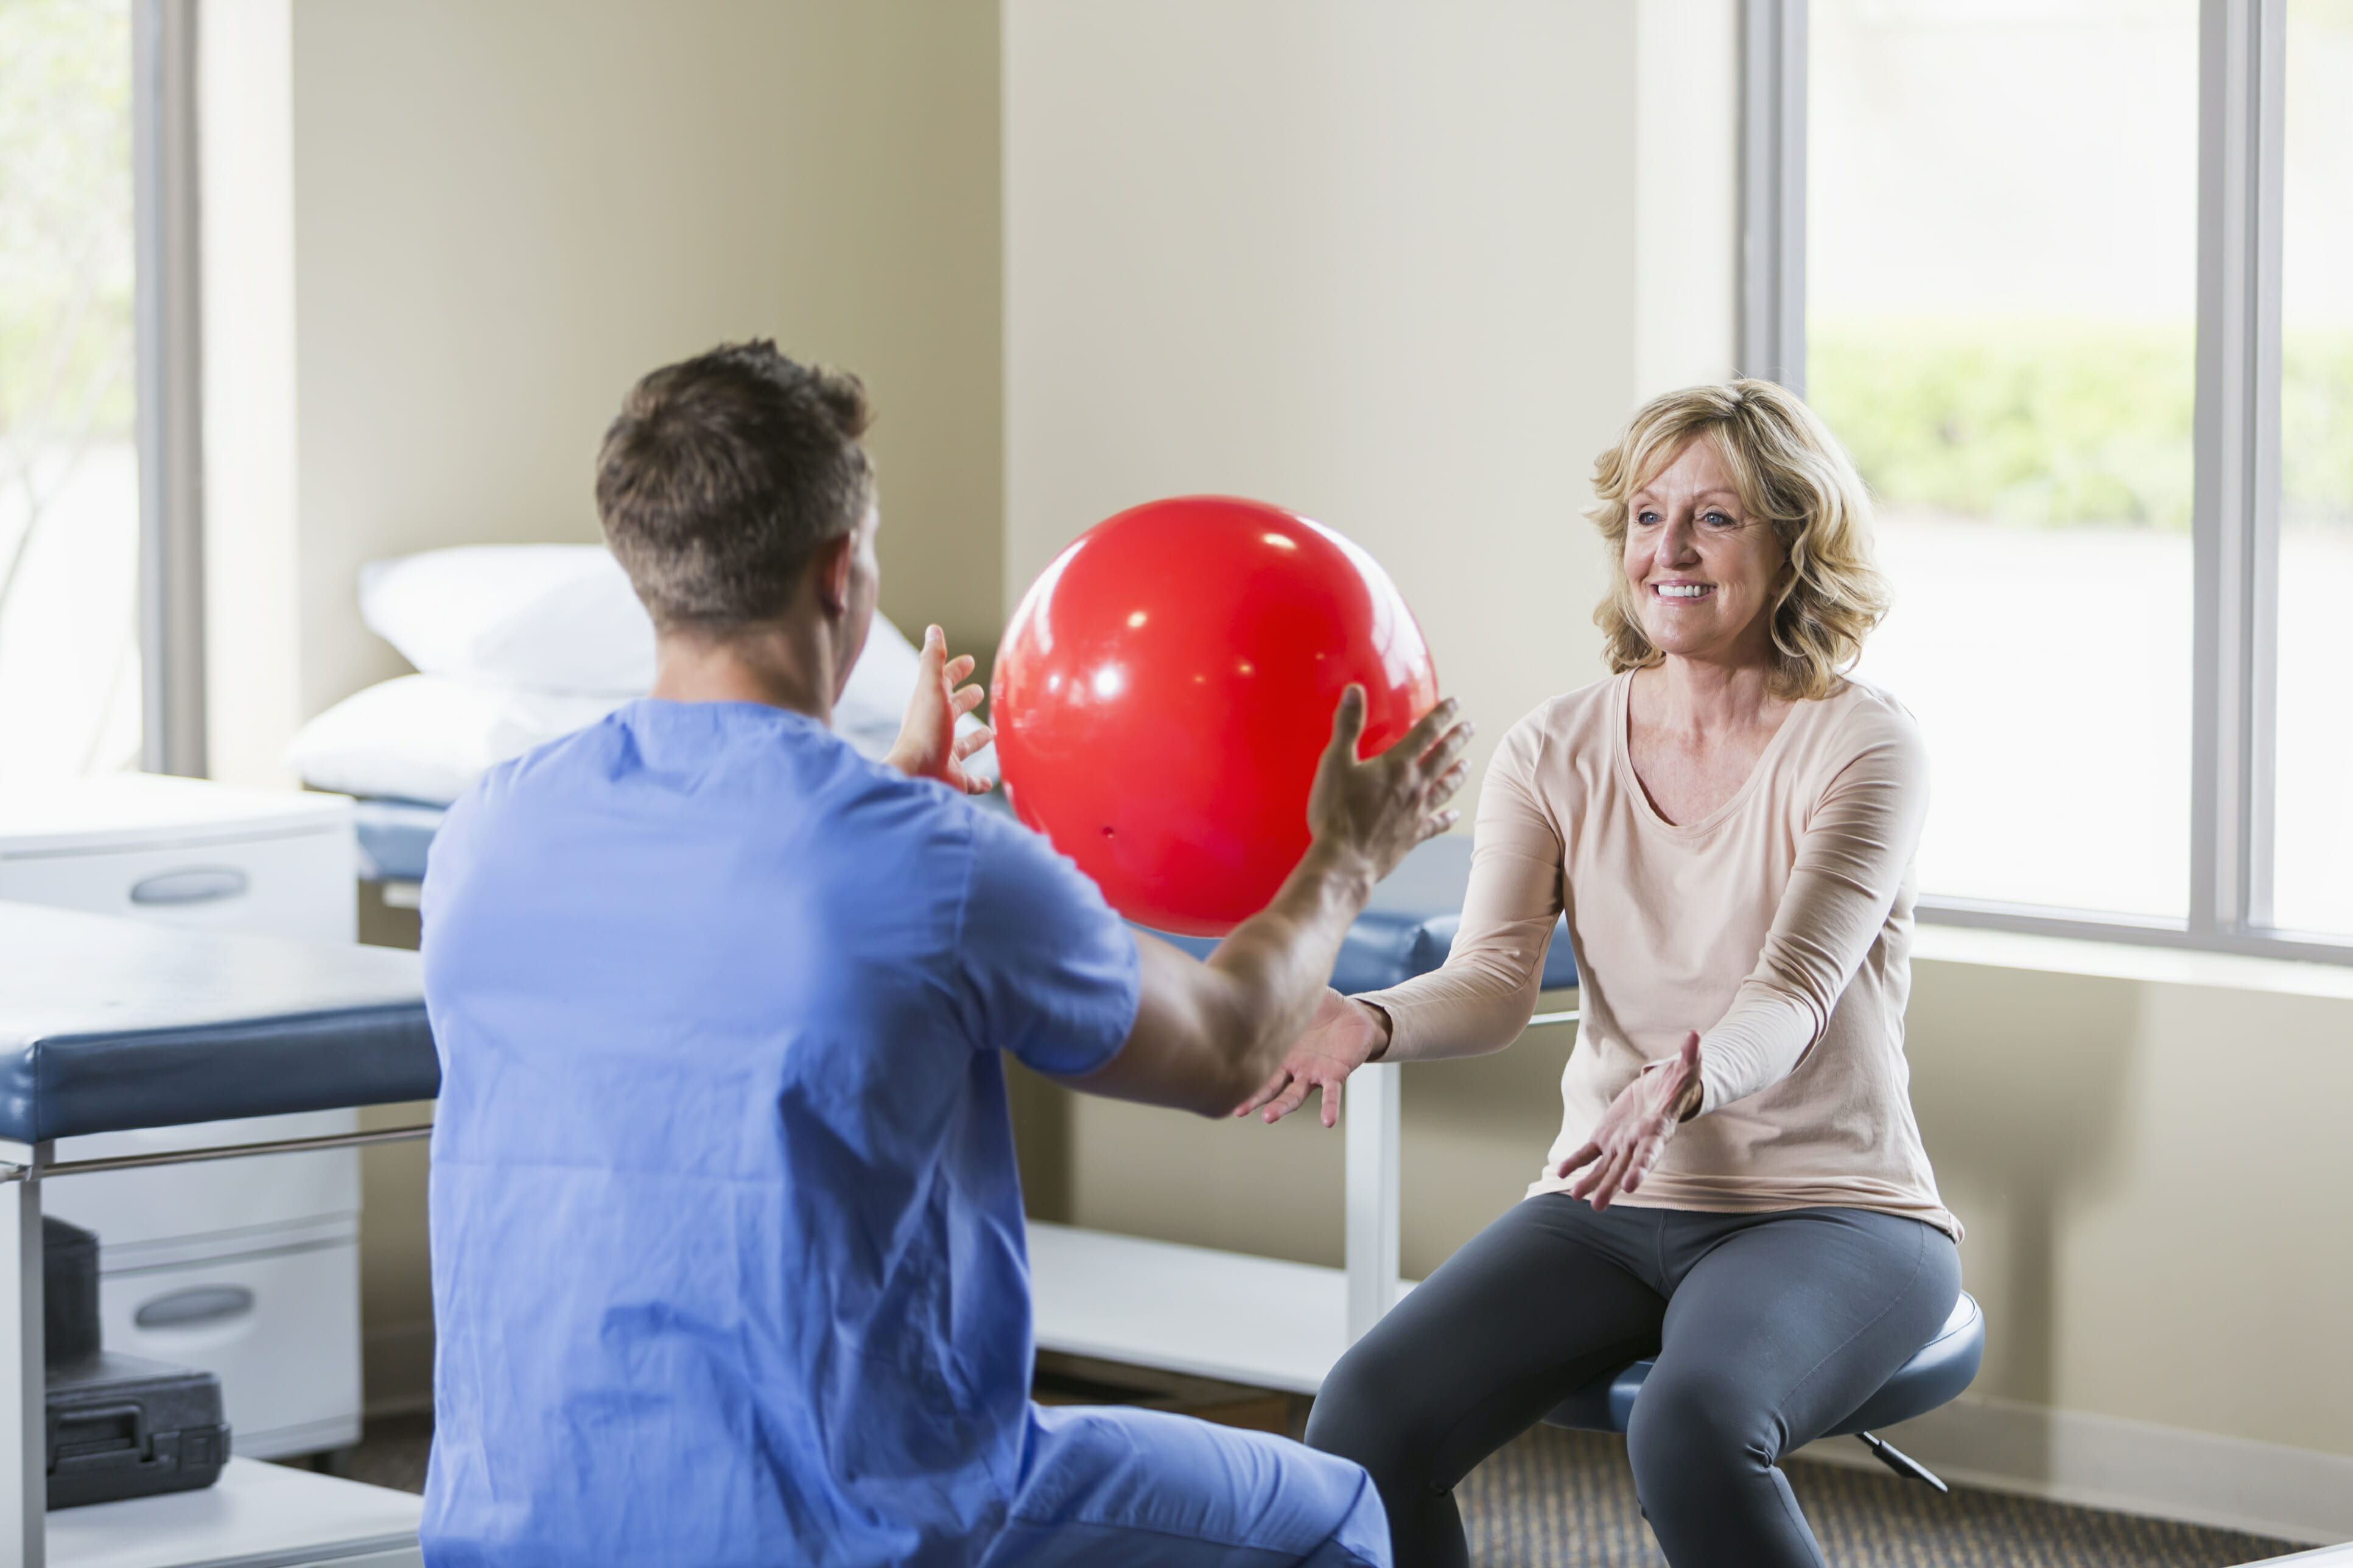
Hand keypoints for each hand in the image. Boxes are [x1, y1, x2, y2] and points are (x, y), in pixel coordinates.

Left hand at [885, 625, 994, 793]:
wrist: (915, 777)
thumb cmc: (925, 732)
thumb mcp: (931, 689)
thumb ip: (934, 661)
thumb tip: (933, 629)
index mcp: (929, 707)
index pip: (943, 683)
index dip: (956, 670)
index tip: (969, 661)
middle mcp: (936, 731)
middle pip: (953, 711)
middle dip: (965, 701)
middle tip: (979, 692)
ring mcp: (945, 756)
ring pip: (963, 746)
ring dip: (975, 739)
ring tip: (989, 733)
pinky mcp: (953, 779)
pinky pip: (970, 780)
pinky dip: (980, 781)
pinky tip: (989, 781)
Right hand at [1233, 989, 1388, 1126]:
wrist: (1354, 1015)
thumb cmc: (1322, 1007)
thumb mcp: (1297, 996)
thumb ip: (1278, 992)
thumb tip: (1251, 974)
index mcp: (1279, 1050)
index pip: (1258, 1065)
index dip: (1242, 1075)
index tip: (1221, 1083)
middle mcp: (1292, 1067)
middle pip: (1269, 1086)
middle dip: (1254, 1098)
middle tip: (1238, 1110)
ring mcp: (1312, 1073)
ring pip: (1294, 1094)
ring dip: (1282, 1106)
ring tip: (1269, 1117)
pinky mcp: (1335, 1074)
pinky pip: (1332, 1093)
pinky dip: (1329, 1107)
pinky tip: (1327, 1121)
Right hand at [1306, 689, 1472, 885]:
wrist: (1345, 861)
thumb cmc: (1336, 811)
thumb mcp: (1335, 762)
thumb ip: (1347, 725)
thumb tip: (1354, 690)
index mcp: (1398, 765)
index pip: (1426, 732)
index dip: (1442, 714)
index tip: (1455, 702)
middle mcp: (1415, 787)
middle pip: (1443, 757)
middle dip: (1457, 739)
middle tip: (1469, 727)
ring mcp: (1417, 813)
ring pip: (1446, 788)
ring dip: (1458, 774)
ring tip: (1468, 764)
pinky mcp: (1413, 837)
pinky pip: (1436, 824)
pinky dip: (1447, 818)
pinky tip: (1455, 815)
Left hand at [1556, 1031, 1702, 1210]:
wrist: (1662, 1089)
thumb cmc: (1678, 1082)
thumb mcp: (1687, 1068)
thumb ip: (1690, 1055)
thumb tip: (1695, 1034)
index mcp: (1657, 1131)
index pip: (1649, 1154)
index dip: (1641, 1169)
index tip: (1632, 1186)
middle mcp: (1637, 1143)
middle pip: (1623, 1168)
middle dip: (1610, 1186)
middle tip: (1597, 1205)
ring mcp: (1620, 1143)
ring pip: (1604, 1166)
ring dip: (1590, 1181)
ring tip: (1575, 1196)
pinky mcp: (1605, 1136)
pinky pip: (1588, 1152)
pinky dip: (1575, 1161)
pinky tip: (1561, 1173)